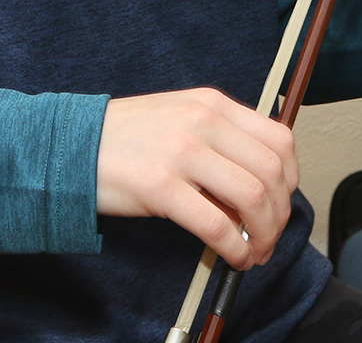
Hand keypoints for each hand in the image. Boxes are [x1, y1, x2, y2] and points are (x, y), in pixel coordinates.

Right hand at [96, 87, 297, 269]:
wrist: (71, 145)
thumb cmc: (127, 138)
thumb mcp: (182, 121)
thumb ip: (221, 142)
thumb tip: (258, 190)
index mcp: (213, 104)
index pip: (279, 139)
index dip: (290, 178)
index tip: (282, 201)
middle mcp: (204, 122)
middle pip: (272, 171)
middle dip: (279, 213)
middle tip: (270, 237)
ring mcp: (182, 152)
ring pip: (251, 197)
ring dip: (263, 233)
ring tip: (254, 252)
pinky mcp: (160, 186)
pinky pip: (215, 224)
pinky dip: (234, 248)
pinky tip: (233, 258)